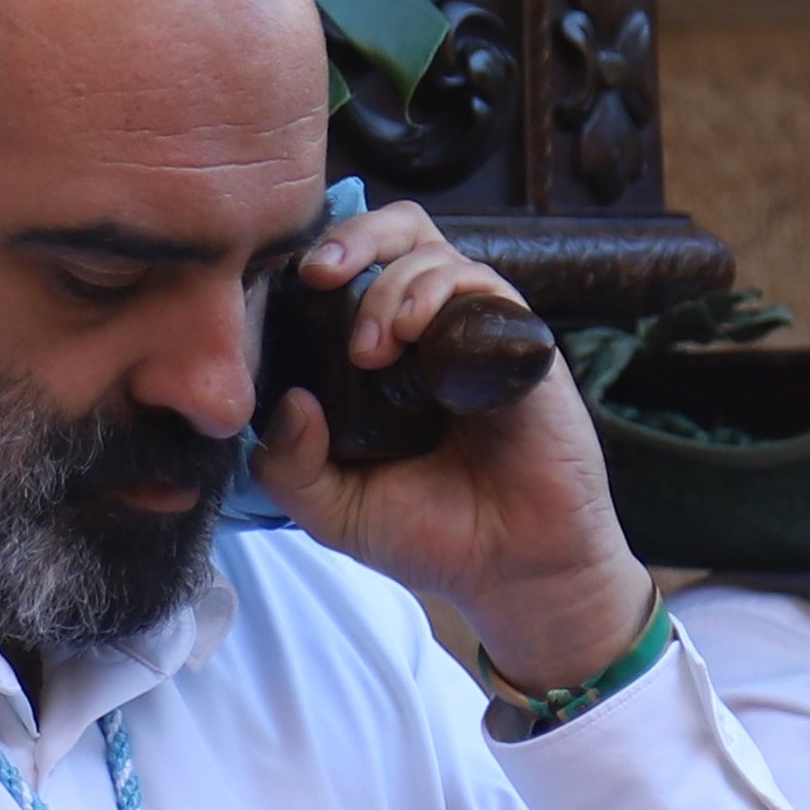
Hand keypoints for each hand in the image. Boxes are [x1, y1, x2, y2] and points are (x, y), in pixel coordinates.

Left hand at [252, 204, 649, 703]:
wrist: (516, 574)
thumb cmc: (431, 538)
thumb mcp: (333, 511)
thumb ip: (289, 466)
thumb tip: (289, 401)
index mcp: (386, 359)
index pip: (356, 274)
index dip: (322, 260)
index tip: (287, 283)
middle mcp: (433, 336)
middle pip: (401, 235)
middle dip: (356, 237)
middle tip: (321, 274)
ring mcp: (479, 338)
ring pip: (438, 254)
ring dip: (394, 283)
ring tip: (373, 345)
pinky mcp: (522, 348)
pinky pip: (487, 287)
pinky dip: (442, 293)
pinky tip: (414, 336)